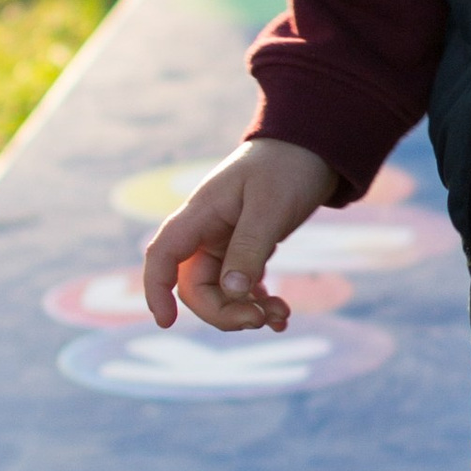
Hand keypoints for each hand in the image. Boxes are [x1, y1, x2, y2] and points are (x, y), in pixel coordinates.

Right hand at [143, 139, 334, 331]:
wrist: (315, 146)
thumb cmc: (288, 166)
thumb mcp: (270, 207)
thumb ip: (249, 247)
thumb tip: (233, 291)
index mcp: (201, 214)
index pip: (163, 255)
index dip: (156, 289)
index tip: (166, 323)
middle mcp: (207, 230)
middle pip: (195, 286)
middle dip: (223, 311)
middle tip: (260, 319)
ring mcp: (225, 241)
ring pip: (221, 291)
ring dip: (245, 311)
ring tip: (281, 314)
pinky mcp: (247, 248)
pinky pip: (242, 286)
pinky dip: (258, 303)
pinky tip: (282, 314)